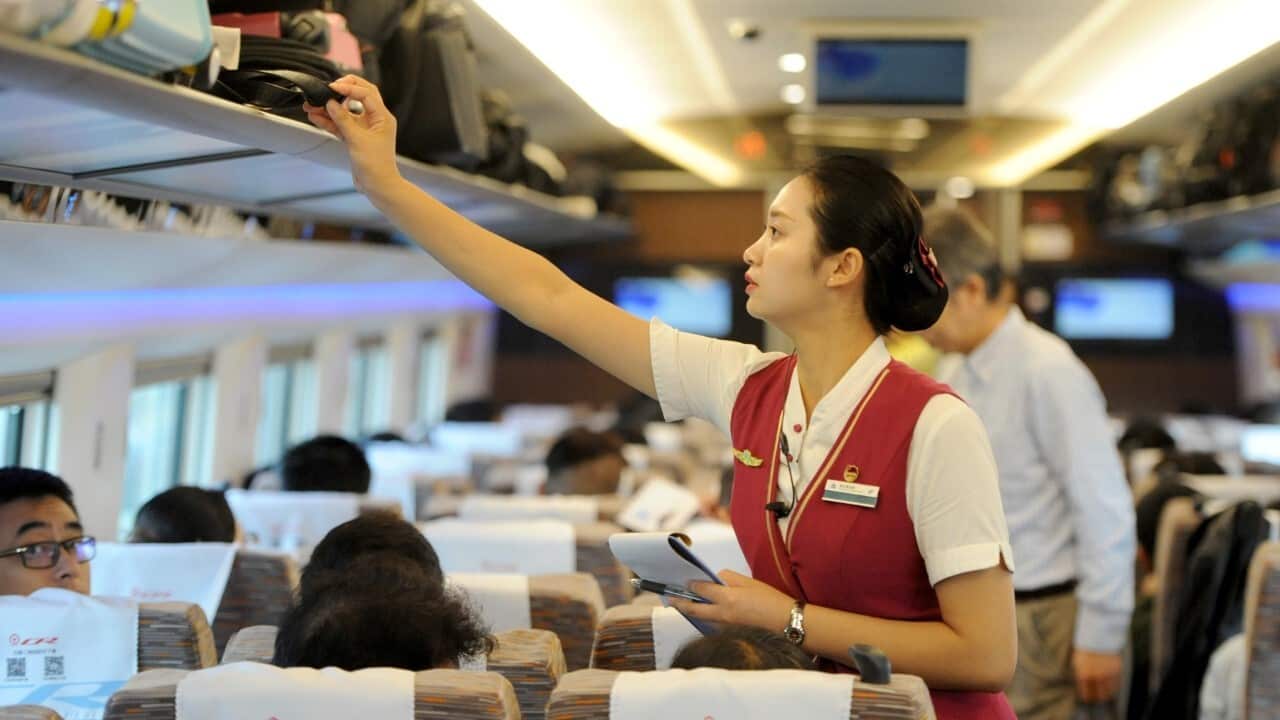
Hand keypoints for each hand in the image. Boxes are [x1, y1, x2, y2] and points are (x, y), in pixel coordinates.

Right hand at [302, 76, 401, 197]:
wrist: (377, 186)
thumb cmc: (375, 165)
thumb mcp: (357, 139)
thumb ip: (343, 120)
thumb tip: (331, 103)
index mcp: (382, 117)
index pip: (366, 93)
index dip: (349, 88)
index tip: (332, 88)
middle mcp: (375, 120)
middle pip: (359, 96)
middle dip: (341, 91)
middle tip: (326, 89)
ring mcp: (365, 128)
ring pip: (346, 112)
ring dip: (329, 108)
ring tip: (311, 105)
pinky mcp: (355, 138)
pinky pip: (341, 125)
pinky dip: (328, 121)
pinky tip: (315, 117)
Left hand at [668, 570, 794, 630]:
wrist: (784, 621)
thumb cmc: (769, 599)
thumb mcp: (749, 582)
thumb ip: (729, 578)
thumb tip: (715, 579)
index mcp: (727, 598)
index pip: (701, 589)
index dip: (692, 584)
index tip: (685, 581)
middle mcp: (722, 613)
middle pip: (694, 608)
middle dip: (680, 602)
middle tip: (670, 598)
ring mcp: (725, 625)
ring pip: (701, 617)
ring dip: (691, 610)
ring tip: (681, 604)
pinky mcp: (730, 631)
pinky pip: (711, 623)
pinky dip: (703, 617)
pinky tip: (702, 612)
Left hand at [1073, 649, 1121, 703]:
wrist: (1098, 636)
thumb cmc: (1086, 648)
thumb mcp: (1078, 662)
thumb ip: (1082, 674)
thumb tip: (1084, 686)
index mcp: (1085, 675)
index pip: (1087, 693)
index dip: (1088, 697)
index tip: (1088, 698)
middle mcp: (1097, 677)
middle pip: (1100, 695)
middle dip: (1098, 697)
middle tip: (1098, 698)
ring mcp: (1108, 674)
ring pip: (1110, 691)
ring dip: (1107, 693)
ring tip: (1105, 693)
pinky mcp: (1117, 670)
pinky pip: (1117, 684)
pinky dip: (1114, 686)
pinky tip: (1111, 686)